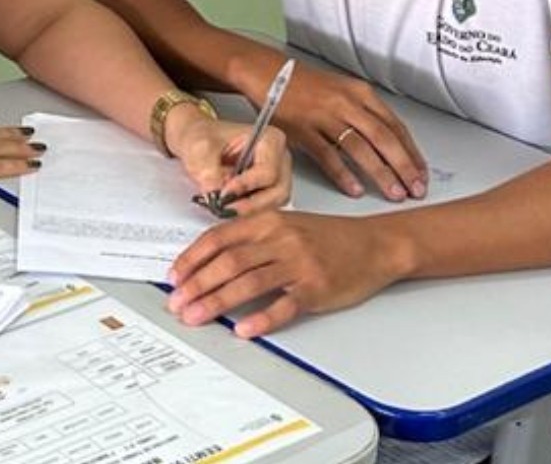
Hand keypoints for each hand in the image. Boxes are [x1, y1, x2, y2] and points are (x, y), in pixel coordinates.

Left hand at [165, 112, 291, 215]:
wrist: (197, 142)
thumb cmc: (203, 137)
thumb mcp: (199, 148)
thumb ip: (208, 170)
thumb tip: (216, 194)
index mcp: (270, 139)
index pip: (267, 171)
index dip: (246, 185)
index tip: (225, 193)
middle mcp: (279, 159)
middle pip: (277, 192)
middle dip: (250, 204)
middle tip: (225, 208)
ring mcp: (277, 177)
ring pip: (273, 204)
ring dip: (249, 211)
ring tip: (224, 209)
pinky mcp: (268, 192)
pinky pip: (265, 209)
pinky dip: (247, 213)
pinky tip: (229, 209)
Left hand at [165, 211, 410, 336]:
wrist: (375, 243)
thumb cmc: (328, 237)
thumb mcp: (286, 224)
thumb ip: (251, 237)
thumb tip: (210, 261)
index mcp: (268, 221)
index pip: (219, 238)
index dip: (192, 258)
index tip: (174, 276)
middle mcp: (281, 239)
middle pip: (228, 261)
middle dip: (196, 284)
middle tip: (177, 303)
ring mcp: (299, 263)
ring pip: (248, 282)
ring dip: (216, 302)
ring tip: (196, 316)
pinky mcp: (316, 288)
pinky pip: (284, 306)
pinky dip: (261, 318)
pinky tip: (243, 329)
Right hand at [266, 62, 427, 199]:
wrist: (268, 73)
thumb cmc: (306, 86)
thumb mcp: (343, 92)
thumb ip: (365, 114)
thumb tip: (389, 143)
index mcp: (361, 94)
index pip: (396, 126)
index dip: (412, 152)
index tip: (421, 172)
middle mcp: (347, 104)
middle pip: (384, 138)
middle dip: (404, 167)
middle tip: (416, 188)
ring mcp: (325, 117)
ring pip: (361, 148)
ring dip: (380, 174)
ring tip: (393, 193)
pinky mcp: (303, 129)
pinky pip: (328, 156)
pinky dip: (343, 174)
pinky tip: (355, 189)